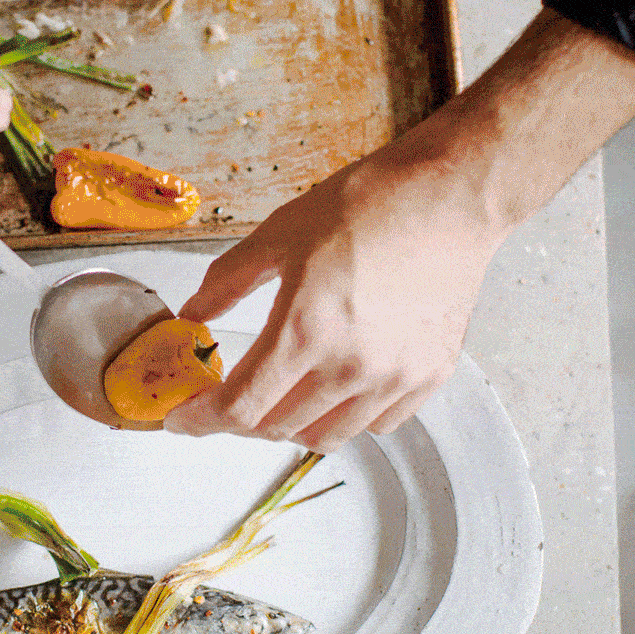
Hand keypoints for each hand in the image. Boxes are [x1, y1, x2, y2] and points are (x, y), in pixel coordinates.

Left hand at [165, 128, 504, 451]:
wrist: (450, 196)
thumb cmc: (369, 206)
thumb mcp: (280, 233)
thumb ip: (227, 280)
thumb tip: (193, 313)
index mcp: (305, 330)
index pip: (240, 408)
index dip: (201, 420)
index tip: (184, 419)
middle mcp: (351, 367)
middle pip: (277, 429)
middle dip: (241, 420)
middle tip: (230, 396)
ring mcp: (394, 377)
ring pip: (326, 436)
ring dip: (291, 424)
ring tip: (281, 393)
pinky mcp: (429, 376)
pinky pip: (376, 424)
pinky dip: (346, 416)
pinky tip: (335, 386)